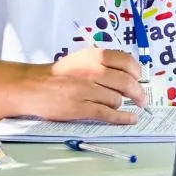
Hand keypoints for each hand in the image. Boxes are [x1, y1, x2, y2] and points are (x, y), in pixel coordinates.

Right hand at [17, 48, 145, 123]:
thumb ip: (104, 64)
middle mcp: (92, 71)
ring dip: (120, 104)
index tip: (139, 78)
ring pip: (117, 99)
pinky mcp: (81, 108)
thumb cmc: (60, 74)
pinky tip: (130, 119)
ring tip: (118, 105)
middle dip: (137, 93)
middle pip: (126, 82)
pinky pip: (108, 114)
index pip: (126, 62)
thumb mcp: (82, 59)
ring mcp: (86, 90)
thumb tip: (129, 74)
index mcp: (94, 56)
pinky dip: (122, 118)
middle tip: (141, 98)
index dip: (137, 72)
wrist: (34, 86)